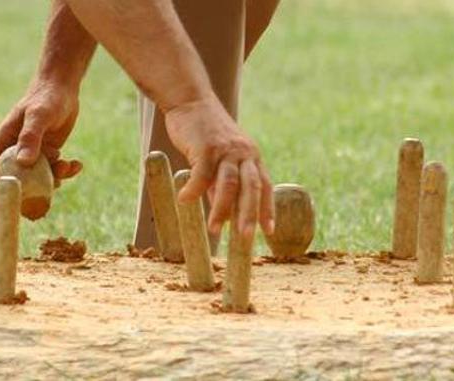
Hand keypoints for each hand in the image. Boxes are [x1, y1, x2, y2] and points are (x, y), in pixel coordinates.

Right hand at [0, 79, 82, 186]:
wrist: (62, 87)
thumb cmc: (46, 98)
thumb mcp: (38, 117)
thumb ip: (30, 138)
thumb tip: (23, 162)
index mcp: (6, 141)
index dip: (4, 186)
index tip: (21, 197)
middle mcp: (17, 149)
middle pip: (21, 178)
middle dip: (37, 186)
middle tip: (56, 184)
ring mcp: (34, 151)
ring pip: (41, 175)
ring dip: (56, 176)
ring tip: (68, 166)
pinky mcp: (49, 151)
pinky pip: (55, 168)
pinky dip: (66, 169)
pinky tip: (77, 164)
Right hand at [164, 94, 274, 239]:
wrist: (191, 100)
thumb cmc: (205, 133)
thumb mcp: (220, 159)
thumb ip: (222, 183)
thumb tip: (222, 211)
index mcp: (251, 157)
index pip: (265, 186)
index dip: (267, 209)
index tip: (269, 231)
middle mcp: (244, 153)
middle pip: (252, 188)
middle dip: (250, 214)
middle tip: (245, 238)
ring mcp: (226, 149)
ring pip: (229, 184)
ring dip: (222, 209)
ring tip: (215, 230)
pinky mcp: (206, 146)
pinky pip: (202, 174)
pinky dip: (194, 190)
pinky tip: (184, 201)